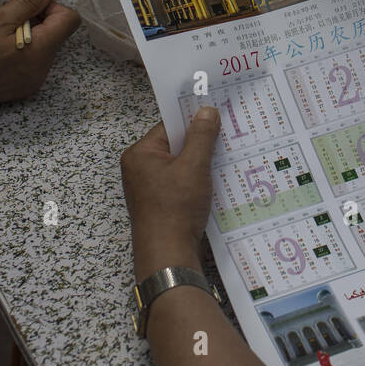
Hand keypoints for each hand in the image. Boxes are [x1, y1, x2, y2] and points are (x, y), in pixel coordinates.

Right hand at [0, 0, 80, 112]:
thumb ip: (27, 3)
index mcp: (41, 50)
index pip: (70, 20)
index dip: (51, 6)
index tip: (27, 5)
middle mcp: (43, 68)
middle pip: (55, 33)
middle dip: (35, 19)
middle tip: (5, 19)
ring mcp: (33, 80)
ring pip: (41, 46)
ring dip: (25, 34)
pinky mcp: (21, 87)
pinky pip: (30, 61)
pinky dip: (19, 50)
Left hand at [121, 107, 219, 278]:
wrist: (168, 253)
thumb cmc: (175, 209)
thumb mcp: (194, 166)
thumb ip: (201, 136)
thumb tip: (206, 111)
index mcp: (140, 154)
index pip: (169, 126)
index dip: (193, 121)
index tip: (215, 116)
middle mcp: (140, 168)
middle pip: (175, 145)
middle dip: (199, 144)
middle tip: (225, 137)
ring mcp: (149, 187)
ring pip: (179, 165)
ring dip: (200, 164)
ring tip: (222, 160)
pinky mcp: (160, 203)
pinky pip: (180, 182)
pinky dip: (196, 181)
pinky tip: (214, 182)